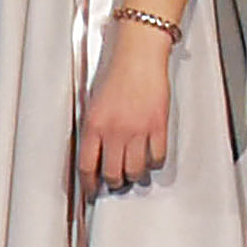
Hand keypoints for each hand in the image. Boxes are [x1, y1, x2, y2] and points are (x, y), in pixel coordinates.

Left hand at [76, 17, 177, 196]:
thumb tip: (95, 154)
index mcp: (94, 125)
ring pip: (135, 170)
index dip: (89, 184)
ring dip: (134, 175)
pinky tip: (150, 159)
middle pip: (113, 173)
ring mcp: (138, 130)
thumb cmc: (116, 73)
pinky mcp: (158, 126)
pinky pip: (157, 157)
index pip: (88, 166)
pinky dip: (153, 163)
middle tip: (115, 181)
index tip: (92, 190)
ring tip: (133, 172)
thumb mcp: (93, 102)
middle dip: (113, 182)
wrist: (139, 56)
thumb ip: (93, 129)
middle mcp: (115, 131)